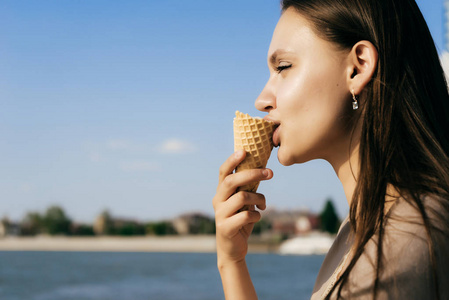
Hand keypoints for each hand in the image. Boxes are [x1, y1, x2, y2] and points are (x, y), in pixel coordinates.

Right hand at [213, 150, 272, 264]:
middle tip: (269, 173)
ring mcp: (220, 214)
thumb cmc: (240, 221)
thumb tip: (264, 171)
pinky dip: (256, 215)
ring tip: (263, 204)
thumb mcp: (243, 204)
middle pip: (232, 181)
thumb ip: (247, 189)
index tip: (244, 151)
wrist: (232, 249)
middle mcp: (217, 201)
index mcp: (221, 192)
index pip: (223, 172)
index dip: (232, 160)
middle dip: (252, 174)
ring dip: (258, 198)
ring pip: (242, 197)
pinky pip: (246, 216)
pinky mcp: (225, 228)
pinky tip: (257, 218)